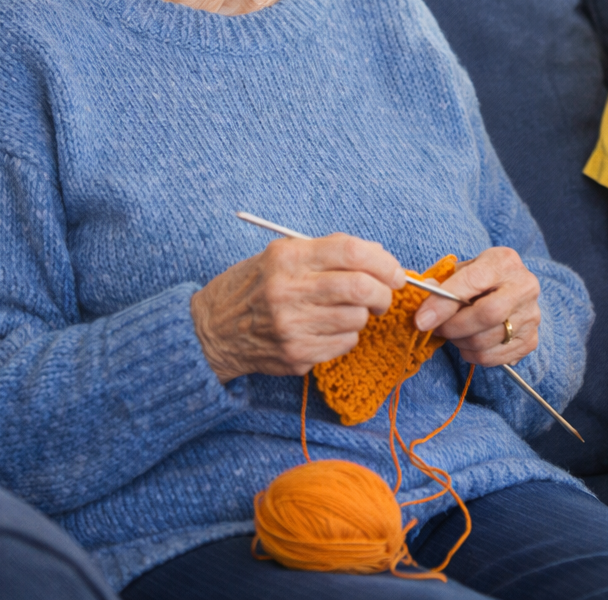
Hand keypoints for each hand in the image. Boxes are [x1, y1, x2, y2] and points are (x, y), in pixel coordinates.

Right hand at [190, 234, 404, 382]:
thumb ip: (328, 251)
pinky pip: (344, 344)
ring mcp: (292, 327)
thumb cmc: (254, 286)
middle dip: (383, 293)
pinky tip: (326, 329)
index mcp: (287, 258)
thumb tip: (379, 255)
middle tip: (383, 295)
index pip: (351, 252)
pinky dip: (346, 336)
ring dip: (361, 315)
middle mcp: (288, 291)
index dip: (383, 261)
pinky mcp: (295, 355)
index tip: (395, 272)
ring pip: (357, 319)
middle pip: (361, 288)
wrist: (212, 331)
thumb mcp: (281, 255)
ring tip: (341, 311)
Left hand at [412, 246, 539, 366]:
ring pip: (487, 341)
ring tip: (453, 334)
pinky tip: (469, 344)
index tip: (422, 320)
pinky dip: (474, 356)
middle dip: (454, 327)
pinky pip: (494, 358)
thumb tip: (426, 297)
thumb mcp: (461, 271)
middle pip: (488, 314)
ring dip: (461, 343)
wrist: (509, 289)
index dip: (444, 304)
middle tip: (438, 329)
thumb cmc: (479, 279)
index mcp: (505, 261)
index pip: (473, 282)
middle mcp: (525, 286)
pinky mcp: (531, 339)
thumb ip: (442, 282)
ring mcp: (532, 315)